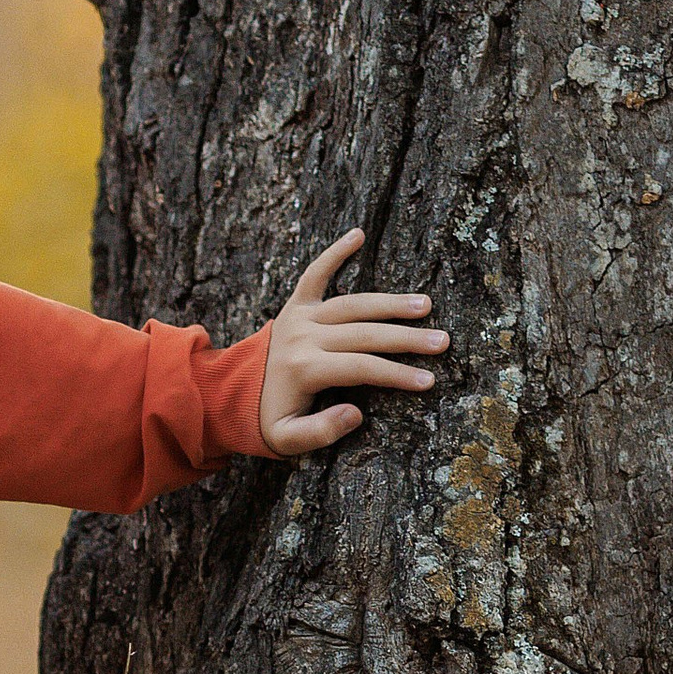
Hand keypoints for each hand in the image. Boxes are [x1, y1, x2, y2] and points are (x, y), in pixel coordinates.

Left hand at [258, 231, 445, 455]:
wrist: (230, 396)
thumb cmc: (268, 420)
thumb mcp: (287, 439)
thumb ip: (320, 432)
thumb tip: (356, 413)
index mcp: (303, 370)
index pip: (359, 368)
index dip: (396, 374)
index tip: (428, 381)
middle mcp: (302, 338)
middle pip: (363, 334)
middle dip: (405, 339)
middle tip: (442, 342)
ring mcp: (298, 318)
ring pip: (351, 304)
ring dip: (389, 303)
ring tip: (425, 305)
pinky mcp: (294, 305)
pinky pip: (314, 275)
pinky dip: (334, 253)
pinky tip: (358, 234)